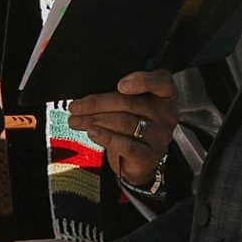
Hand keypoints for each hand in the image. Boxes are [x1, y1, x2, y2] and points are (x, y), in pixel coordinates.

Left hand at [80, 74, 179, 190]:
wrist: (140, 159)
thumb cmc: (135, 123)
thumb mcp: (134, 104)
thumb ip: (121, 94)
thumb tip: (89, 93)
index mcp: (165, 95)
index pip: (161, 81)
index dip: (141, 81)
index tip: (119, 85)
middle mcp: (166, 115)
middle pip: (130, 103)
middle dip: (97, 104)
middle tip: (75, 106)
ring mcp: (159, 136)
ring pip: (123, 123)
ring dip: (94, 120)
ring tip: (76, 120)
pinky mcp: (149, 156)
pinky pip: (125, 145)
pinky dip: (105, 137)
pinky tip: (91, 132)